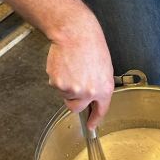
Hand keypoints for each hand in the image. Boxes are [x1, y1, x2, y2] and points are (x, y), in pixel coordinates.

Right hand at [46, 12, 113, 127]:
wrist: (75, 33)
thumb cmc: (90, 44)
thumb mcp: (103, 66)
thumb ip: (98, 84)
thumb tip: (92, 93)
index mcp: (104, 88)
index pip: (100, 110)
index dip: (94, 119)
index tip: (91, 126)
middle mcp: (89, 92)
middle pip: (76, 107)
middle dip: (73, 99)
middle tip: (73, 83)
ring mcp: (72, 89)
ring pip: (64, 94)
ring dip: (65, 84)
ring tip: (71, 66)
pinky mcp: (58, 83)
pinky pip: (55, 84)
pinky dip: (57, 76)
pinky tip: (63, 64)